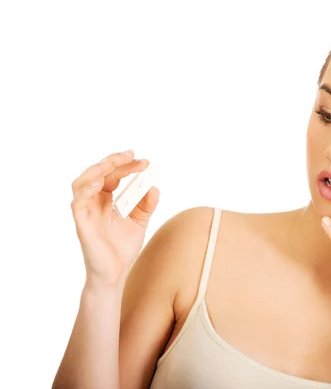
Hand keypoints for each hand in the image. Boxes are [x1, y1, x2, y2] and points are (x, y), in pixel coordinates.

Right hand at [70, 150, 159, 287]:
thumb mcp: (140, 222)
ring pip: (82, 183)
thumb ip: (146, 205)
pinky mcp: (81, 224)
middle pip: (98, 174)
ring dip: (97, 170)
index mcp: (106, 200)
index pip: (113, 176)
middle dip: (113, 161)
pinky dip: (87, 190)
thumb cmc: (122, 249)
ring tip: (113, 162)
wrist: (115, 274)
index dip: (127, 166)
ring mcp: (86, 213)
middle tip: (131, 155)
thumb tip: (154, 187)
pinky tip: (101, 183)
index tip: (145, 162)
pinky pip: (78, 203)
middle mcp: (93, 203)